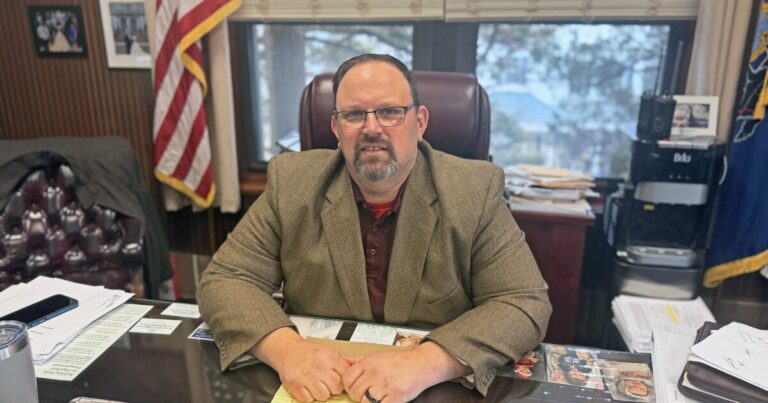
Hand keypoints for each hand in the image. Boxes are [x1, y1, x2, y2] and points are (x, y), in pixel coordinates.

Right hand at [253, 327, 349, 401]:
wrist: (288, 350)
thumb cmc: (308, 352)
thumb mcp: (328, 351)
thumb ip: (342, 361)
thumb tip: (357, 368)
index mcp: (329, 357)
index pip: (345, 376)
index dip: (343, 380)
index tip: (339, 380)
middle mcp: (318, 367)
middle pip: (336, 388)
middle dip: (333, 388)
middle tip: (327, 383)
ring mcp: (306, 377)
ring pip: (323, 396)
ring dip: (321, 393)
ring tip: (316, 385)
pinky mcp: (295, 386)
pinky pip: (308, 400)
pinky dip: (308, 396)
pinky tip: (307, 387)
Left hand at [342, 342, 468, 402]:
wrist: (422, 363)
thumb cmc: (399, 361)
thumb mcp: (377, 356)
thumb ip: (358, 360)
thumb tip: (343, 361)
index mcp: (369, 362)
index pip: (347, 379)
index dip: (348, 386)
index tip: (354, 388)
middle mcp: (376, 373)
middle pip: (354, 392)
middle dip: (357, 396)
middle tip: (365, 395)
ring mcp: (386, 385)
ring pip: (364, 401)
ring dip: (368, 402)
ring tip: (375, 398)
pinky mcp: (396, 397)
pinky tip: (384, 400)